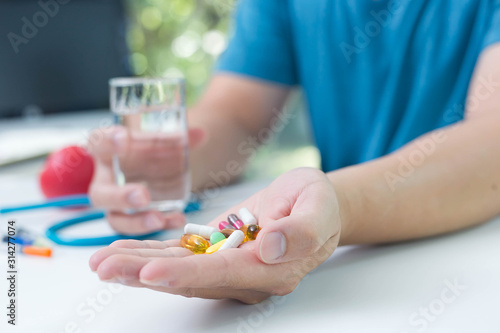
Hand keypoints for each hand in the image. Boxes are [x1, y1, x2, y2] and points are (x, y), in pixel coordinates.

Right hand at [87, 126, 204, 233]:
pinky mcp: (130, 218)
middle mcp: (106, 180)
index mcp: (106, 152)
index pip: (99, 142)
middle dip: (121, 197)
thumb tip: (200, 134)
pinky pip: (139, 228)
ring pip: (116, 219)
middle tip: (143, 196)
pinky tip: (176, 220)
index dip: (108, 140)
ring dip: (137, 222)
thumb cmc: (144, 149)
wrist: (147, 165)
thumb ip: (175, 138)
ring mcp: (116, 203)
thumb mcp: (156, 139)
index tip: (123, 136)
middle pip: (102, 193)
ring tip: (159, 219)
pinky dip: (159, 225)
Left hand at [89, 168, 342, 303]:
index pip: (223, 274)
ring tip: (101, 261)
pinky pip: (180, 256)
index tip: (150, 273)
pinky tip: (122, 252)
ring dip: (138, 266)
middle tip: (104, 267)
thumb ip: (303, 230)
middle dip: (144, 274)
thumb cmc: (318, 203)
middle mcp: (245, 277)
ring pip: (178, 270)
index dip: (186, 274)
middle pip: (190, 278)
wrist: (312, 205)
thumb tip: (274, 247)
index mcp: (272, 270)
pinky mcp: (216, 254)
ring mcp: (228, 267)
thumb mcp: (319, 206)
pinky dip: (150, 254)